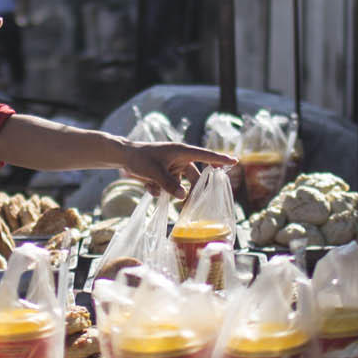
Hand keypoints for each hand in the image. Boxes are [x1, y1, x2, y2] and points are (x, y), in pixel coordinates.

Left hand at [113, 137, 234, 199]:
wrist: (123, 157)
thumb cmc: (139, 158)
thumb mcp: (154, 172)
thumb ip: (169, 184)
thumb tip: (183, 196)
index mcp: (181, 152)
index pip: (205, 155)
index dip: (220, 159)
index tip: (235, 161)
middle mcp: (180, 159)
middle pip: (195, 177)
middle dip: (193, 190)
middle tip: (193, 205)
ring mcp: (173, 167)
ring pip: (181, 184)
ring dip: (172, 191)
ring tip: (162, 191)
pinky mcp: (165, 174)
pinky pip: (169, 186)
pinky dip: (160, 189)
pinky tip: (148, 186)